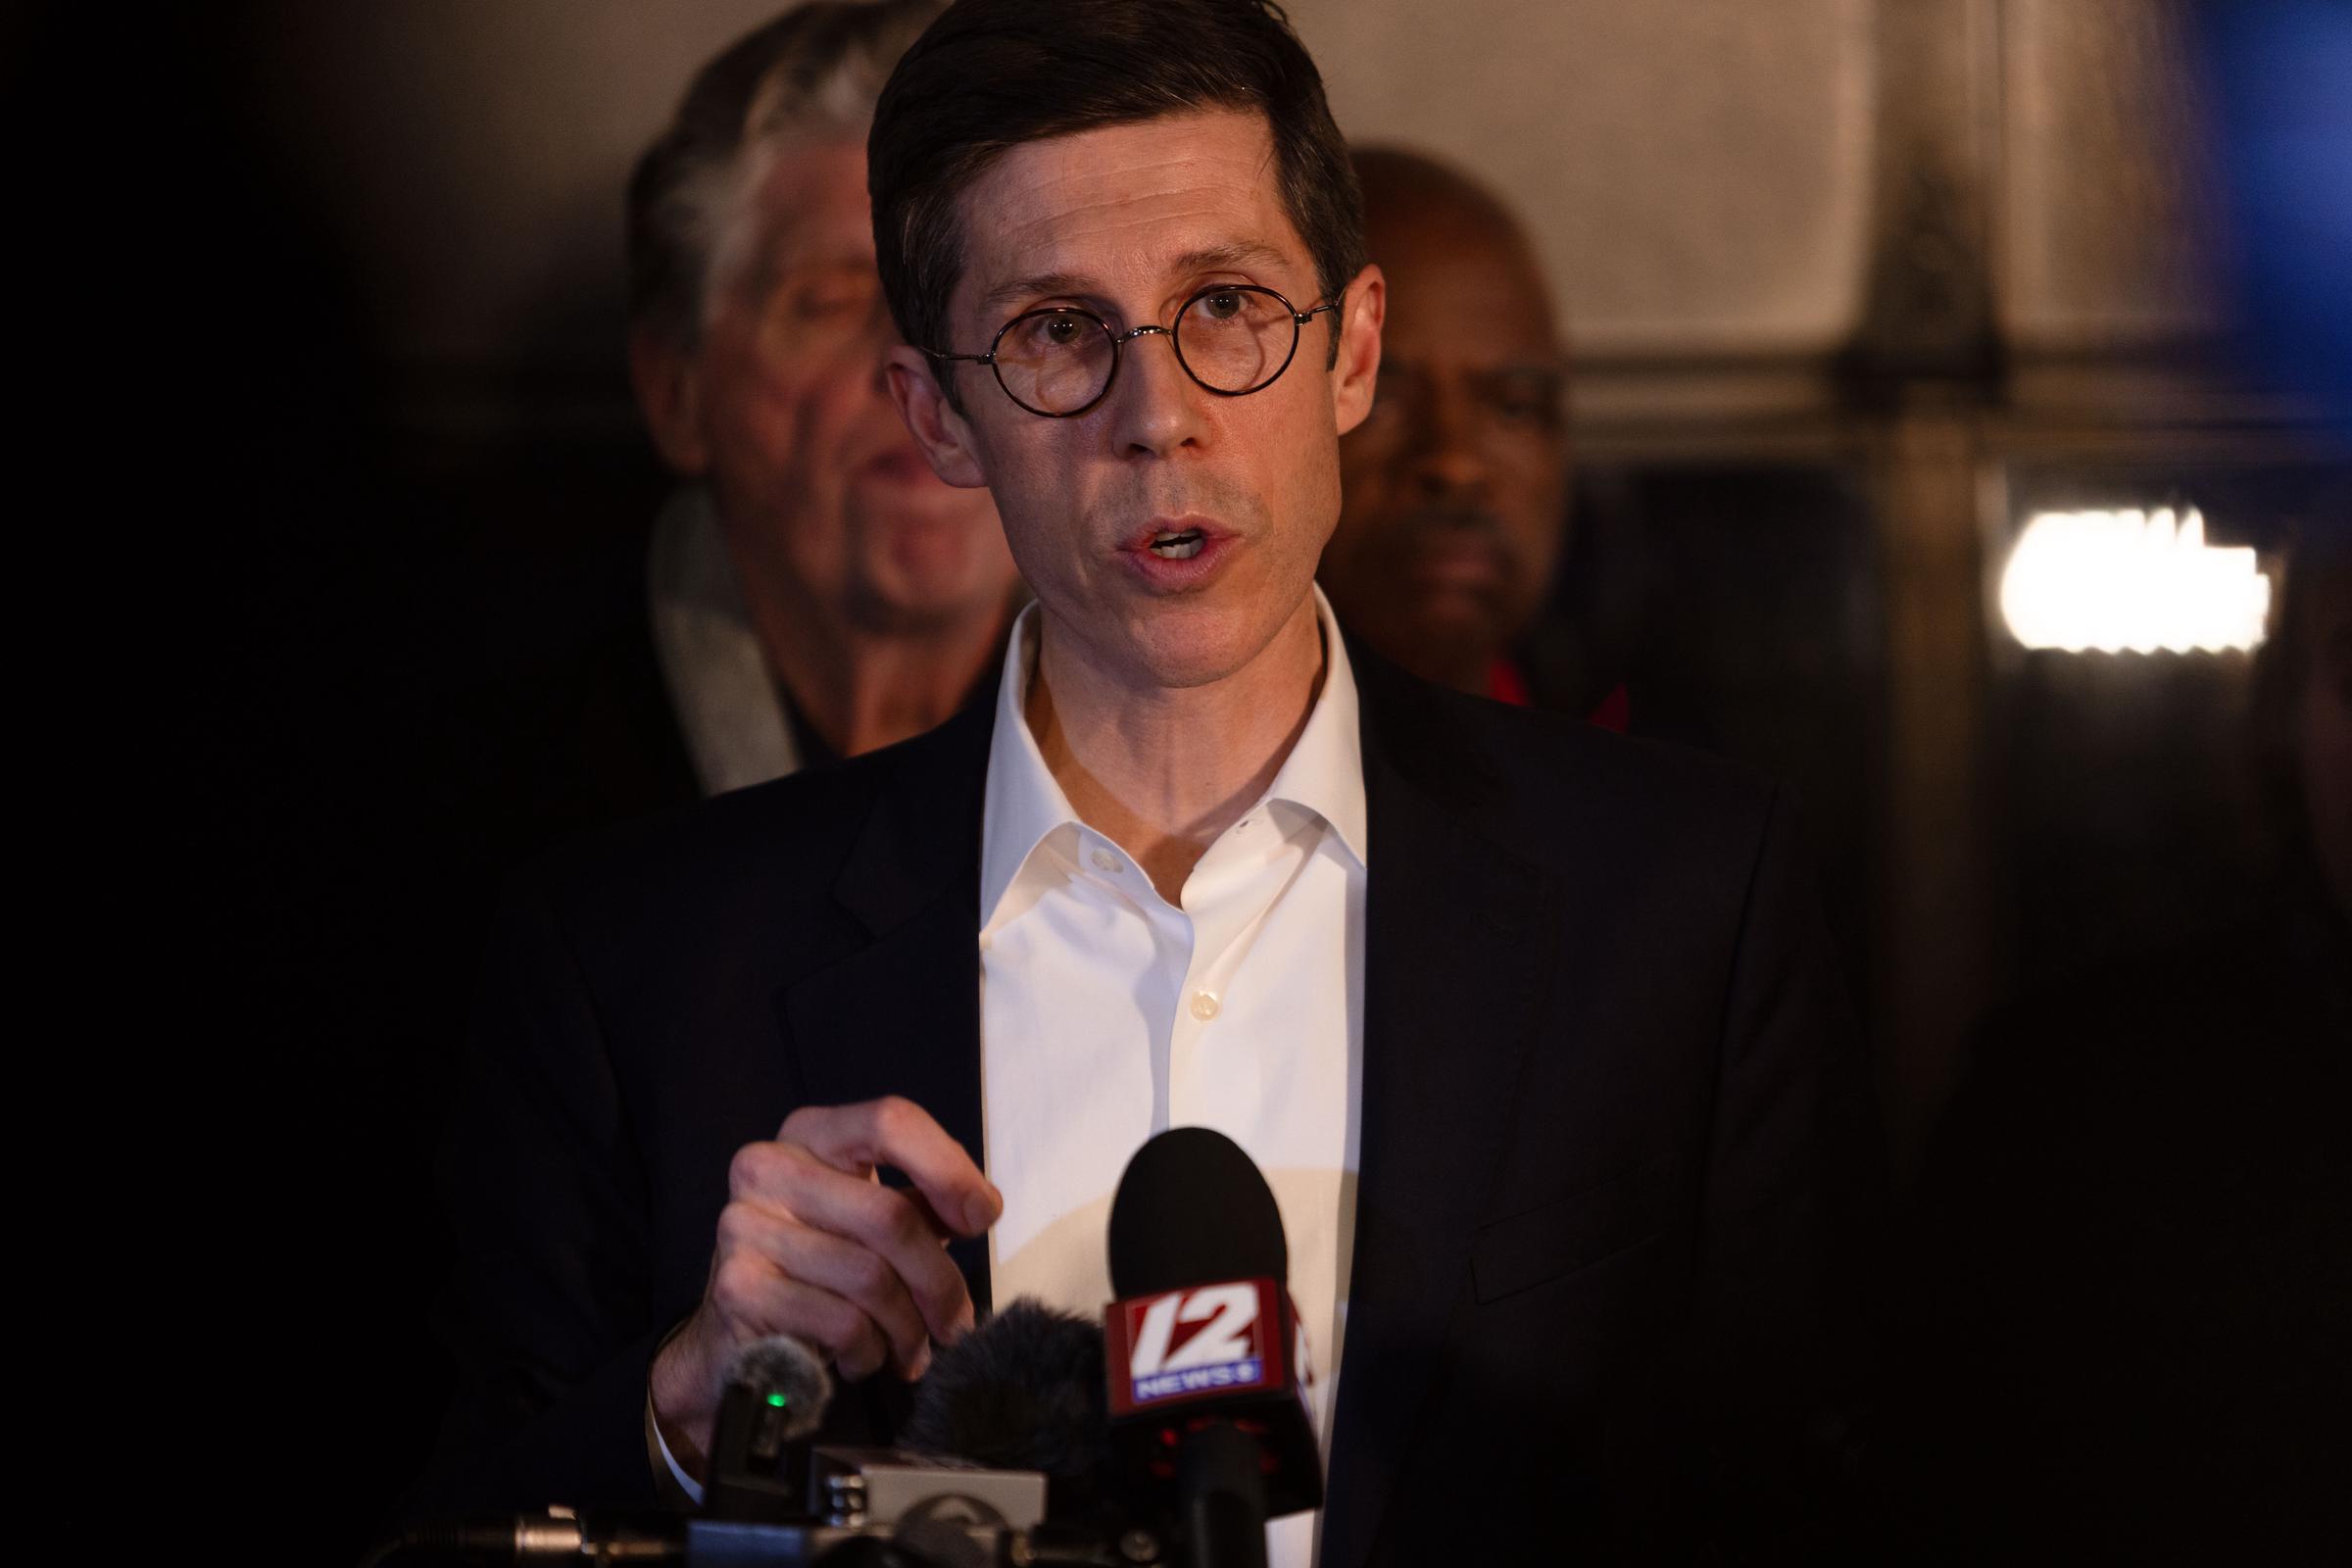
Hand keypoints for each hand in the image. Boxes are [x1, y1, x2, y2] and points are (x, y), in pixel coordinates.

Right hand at [650, 1096, 1001, 1474]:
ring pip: (871, 1278)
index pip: (891, 1122)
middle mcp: (768, 1166)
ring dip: (908, 1329)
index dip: (949, 1168)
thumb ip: (923, 1204)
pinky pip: (842, 1322)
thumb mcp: (873, 1225)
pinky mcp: (739, 1287)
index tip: (983, 1216)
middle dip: (939, 1282)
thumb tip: (979, 1207)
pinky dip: (869, 1351)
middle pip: (890, 1215)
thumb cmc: (821, 1272)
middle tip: (957, 1323)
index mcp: (810, 1134)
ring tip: (911, 1349)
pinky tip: (862, 1357)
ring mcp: (745, 1225)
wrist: (737, 1343)